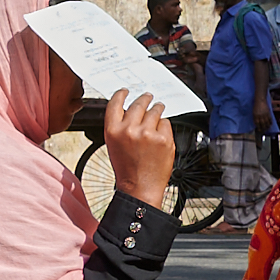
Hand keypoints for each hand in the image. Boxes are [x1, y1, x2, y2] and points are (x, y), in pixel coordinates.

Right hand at [97, 83, 174, 207]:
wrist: (140, 188)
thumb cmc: (127, 169)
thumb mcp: (114, 145)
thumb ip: (120, 127)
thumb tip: (130, 111)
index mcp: (113, 130)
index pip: (116, 103)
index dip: (121, 94)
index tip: (126, 91)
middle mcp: (130, 130)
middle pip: (139, 104)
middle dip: (145, 99)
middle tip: (148, 97)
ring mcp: (148, 134)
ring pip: (155, 111)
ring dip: (157, 109)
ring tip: (158, 111)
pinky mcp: (164, 139)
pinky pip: (166, 123)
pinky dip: (164, 126)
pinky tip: (160, 134)